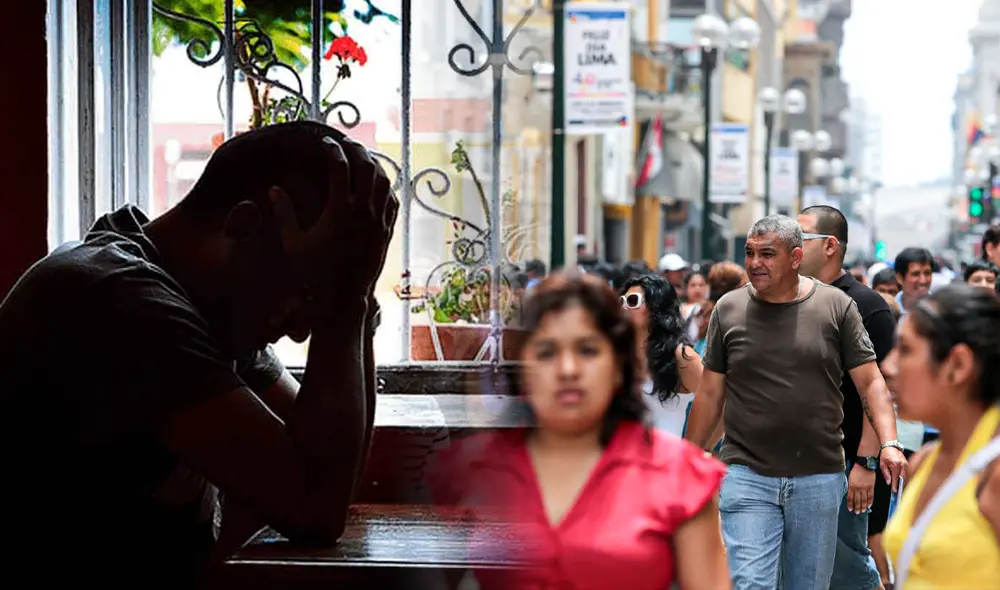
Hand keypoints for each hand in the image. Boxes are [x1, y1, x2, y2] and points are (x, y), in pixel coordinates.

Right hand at [269, 135, 397, 304]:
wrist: (344, 297)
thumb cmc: (315, 274)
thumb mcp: (293, 243)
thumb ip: (283, 214)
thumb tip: (274, 189)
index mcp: (340, 212)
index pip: (340, 169)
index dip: (332, 151)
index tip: (325, 143)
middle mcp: (363, 214)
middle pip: (366, 167)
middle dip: (356, 149)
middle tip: (347, 142)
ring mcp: (379, 222)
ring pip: (384, 181)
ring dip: (374, 164)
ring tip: (363, 157)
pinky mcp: (387, 231)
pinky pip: (392, 200)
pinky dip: (386, 185)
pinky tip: (378, 181)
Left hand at [847, 463, 875, 513]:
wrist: (864, 465)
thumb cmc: (856, 471)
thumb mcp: (850, 478)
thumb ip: (850, 486)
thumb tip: (850, 494)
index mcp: (851, 486)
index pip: (850, 497)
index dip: (850, 504)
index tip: (850, 509)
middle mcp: (858, 488)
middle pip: (857, 500)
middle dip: (857, 507)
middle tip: (857, 513)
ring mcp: (865, 488)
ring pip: (864, 499)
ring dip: (863, 506)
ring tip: (862, 511)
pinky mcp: (871, 487)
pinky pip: (870, 496)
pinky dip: (870, 502)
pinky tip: (869, 505)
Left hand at [880, 447, 907, 491]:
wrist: (891, 446)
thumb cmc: (885, 454)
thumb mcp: (882, 464)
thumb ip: (886, 474)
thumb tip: (888, 482)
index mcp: (895, 464)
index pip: (895, 478)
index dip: (895, 485)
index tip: (895, 490)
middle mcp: (902, 464)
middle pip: (902, 478)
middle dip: (900, 485)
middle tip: (898, 490)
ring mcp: (906, 464)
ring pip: (905, 476)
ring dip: (903, 482)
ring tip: (900, 487)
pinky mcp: (907, 463)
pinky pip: (906, 472)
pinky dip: (904, 477)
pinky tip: (901, 480)